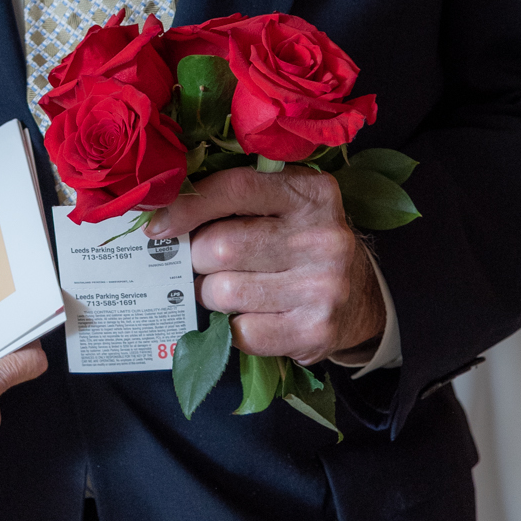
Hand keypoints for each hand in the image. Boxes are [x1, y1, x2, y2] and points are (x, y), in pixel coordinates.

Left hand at [146, 166, 384, 366]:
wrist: (362, 300)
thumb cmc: (303, 244)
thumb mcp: (286, 206)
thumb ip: (237, 199)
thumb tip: (162, 216)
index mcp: (312, 193)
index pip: (235, 189)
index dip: (187, 206)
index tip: (158, 226)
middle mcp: (322, 237)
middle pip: (220, 247)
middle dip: (198, 259)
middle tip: (206, 265)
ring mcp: (322, 286)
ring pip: (223, 291)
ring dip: (211, 295)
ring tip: (229, 289)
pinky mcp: (315, 330)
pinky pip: (241, 331)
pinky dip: (233, 327)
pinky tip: (251, 315)